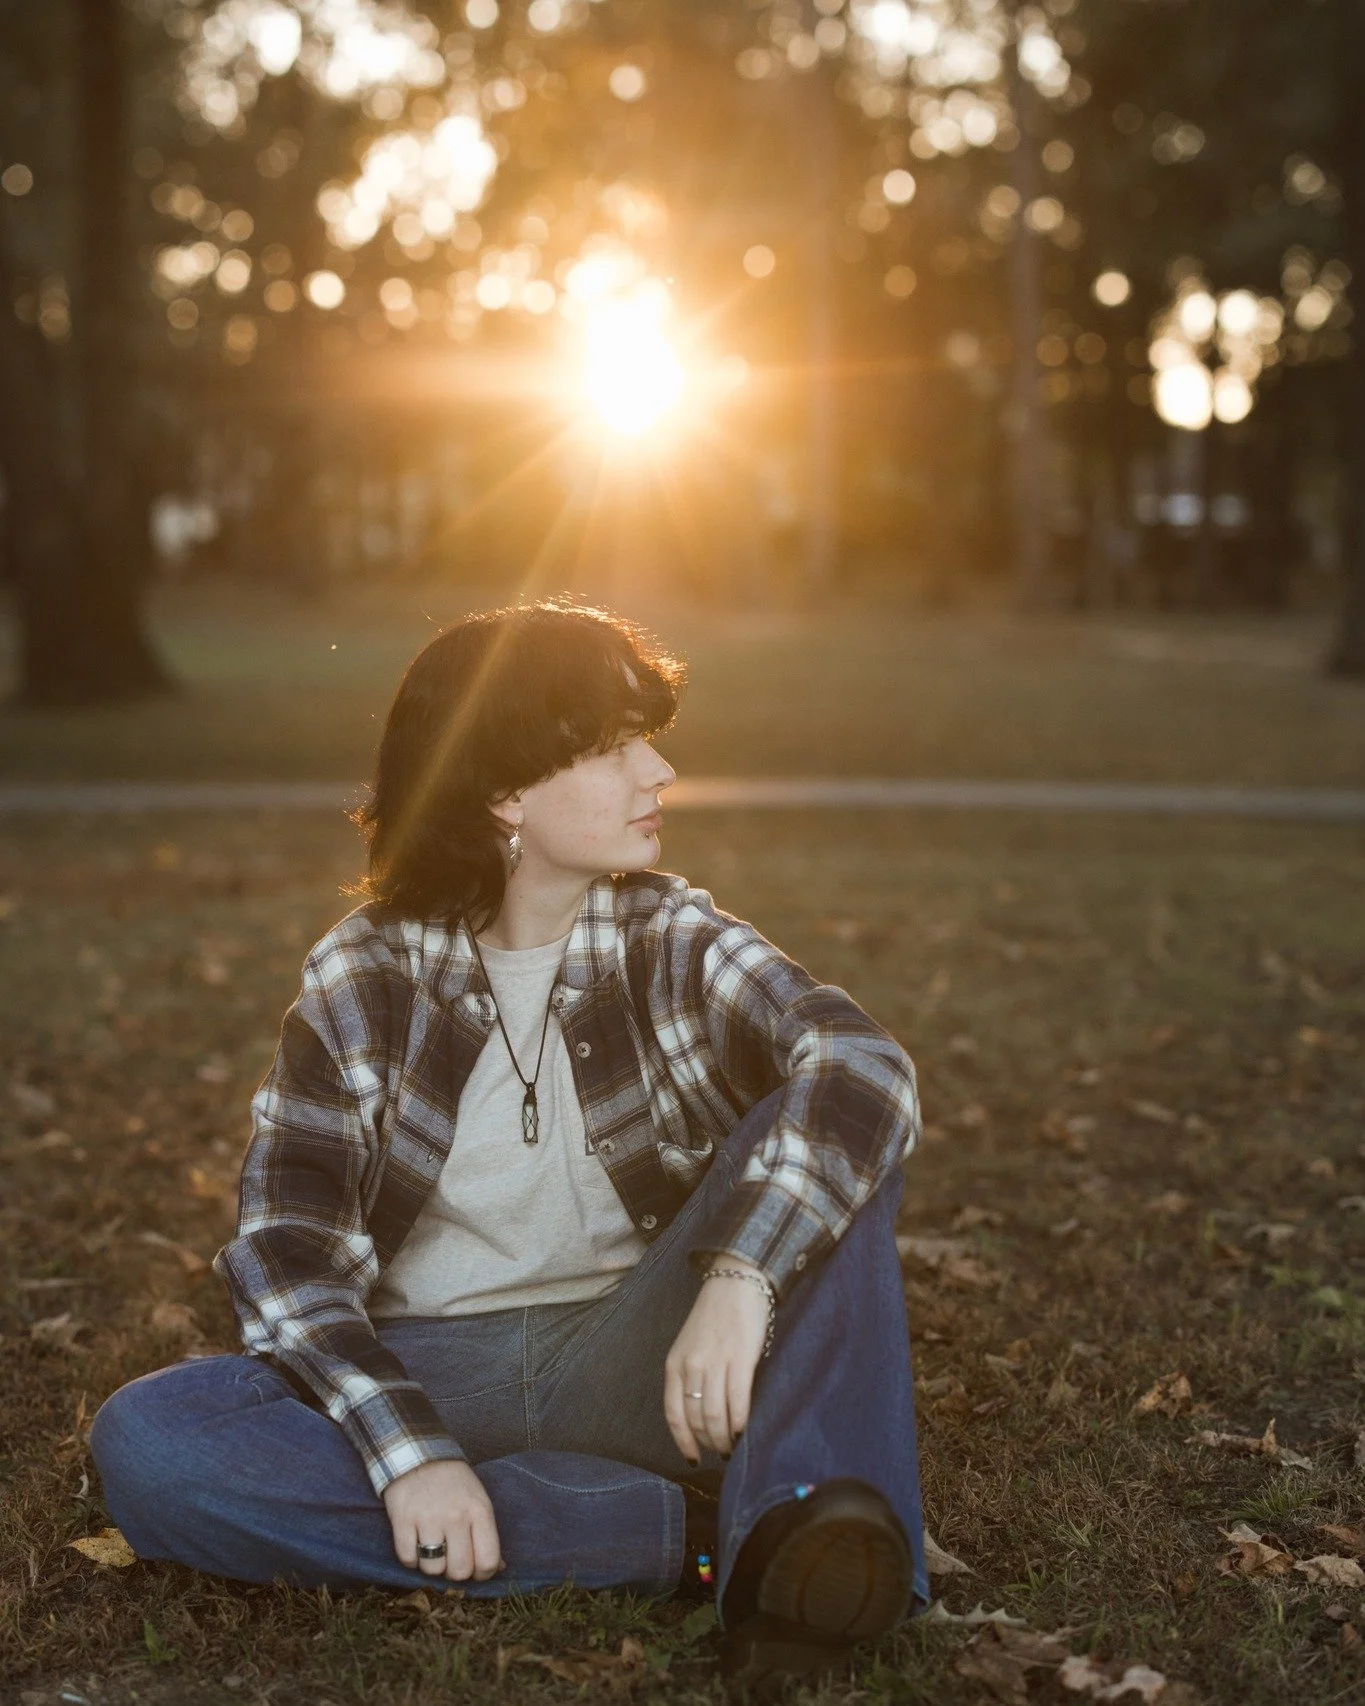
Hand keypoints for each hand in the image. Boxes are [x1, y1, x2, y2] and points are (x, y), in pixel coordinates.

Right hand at [381, 1459, 504, 1582]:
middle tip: (451, 1559)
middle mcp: (456, 1516)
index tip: (475, 1569)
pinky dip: (411, 1559)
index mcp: (479, 1511)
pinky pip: (408, 1560)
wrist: (419, 1456)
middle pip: (459, 1571)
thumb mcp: (479, 1501)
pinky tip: (415, 1544)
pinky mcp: (403, 1520)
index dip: (482, 1574)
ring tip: (432, 1548)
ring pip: (433, 1569)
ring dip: (432, 1566)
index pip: (488, 1561)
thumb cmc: (455, 1484)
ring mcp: (428, 1518)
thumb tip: (499, 1568)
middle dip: (455, 1572)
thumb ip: (488, 1534)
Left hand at [664, 1259, 769, 1460]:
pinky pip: (738, 1401)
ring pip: (715, 1415)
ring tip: (732, 1446)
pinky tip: (743, 1431)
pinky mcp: (740, 1359)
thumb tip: (701, 1418)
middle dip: (708, 1442)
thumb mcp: (689, 1345)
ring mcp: (716, 1362)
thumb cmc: (714, 1316)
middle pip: (696, 1418)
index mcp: (675, 1363)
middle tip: (720, 1451)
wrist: (736, 1282)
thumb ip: (690, 1376)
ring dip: (724, 1438)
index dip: (683, 1441)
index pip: (673, 1413)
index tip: (693, 1457)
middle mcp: (691, 1365)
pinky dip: (740, 1422)